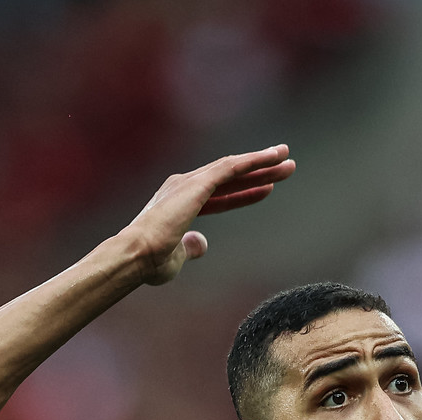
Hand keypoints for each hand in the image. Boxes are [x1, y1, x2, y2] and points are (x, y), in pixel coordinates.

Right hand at [120, 145, 296, 285]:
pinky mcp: (196, 184)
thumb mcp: (177, 256)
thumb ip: (190, 246)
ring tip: (286, 156)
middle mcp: (183, 186)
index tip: (267, 188)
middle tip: (285, 165)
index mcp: (178, 203)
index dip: (243, 193)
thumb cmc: (150, 261)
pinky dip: (252, 161)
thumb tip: (202, 243)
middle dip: (258, 171)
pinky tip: (271, 157)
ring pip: (232, 168)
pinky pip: (230, 168)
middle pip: (230, 177)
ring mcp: (189, 183)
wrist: (136, 255)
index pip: (220, 195)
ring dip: (261, 162)